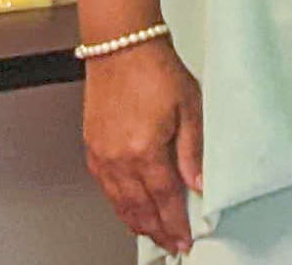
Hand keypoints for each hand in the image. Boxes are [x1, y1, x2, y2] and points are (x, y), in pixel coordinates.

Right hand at [82, 38, 202, 251]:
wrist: (122, 48)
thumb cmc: (156, 71)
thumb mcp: (190, 109)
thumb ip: (193, 152)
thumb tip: (199, 183)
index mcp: (145, 150)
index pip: (164, 199)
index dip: (176, 223)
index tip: (184, 238)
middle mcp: (119, 158)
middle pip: (140, 207)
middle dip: (157, 229)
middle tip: (171, 243)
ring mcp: (102, 154)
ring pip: (119, 202)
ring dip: (137, 221)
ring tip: (152, 233)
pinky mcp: (93, 147)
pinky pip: (105, 187)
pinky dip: (118, 203)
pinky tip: (127, 208)